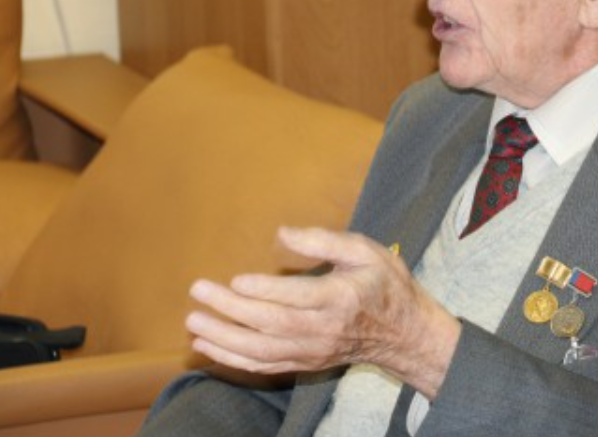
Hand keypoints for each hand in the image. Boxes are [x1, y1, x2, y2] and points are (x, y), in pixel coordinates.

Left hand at [185, 226, 460, 398]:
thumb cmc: (385, 283)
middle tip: (199, 291)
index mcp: (340, 298)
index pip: (295, 298)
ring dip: (223, 338)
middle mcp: (323, 329)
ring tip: (193, 322)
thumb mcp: (366, 250)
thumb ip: (325, 240)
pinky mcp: (306, 363)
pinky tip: (208, 346)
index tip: (236, 280)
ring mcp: (313, 351)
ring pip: (261, 351)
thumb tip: (283, 233)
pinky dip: (232, 359)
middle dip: (230, 311)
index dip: (264, 291)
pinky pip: (263, 366)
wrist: (404, 333)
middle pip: (270, 325)